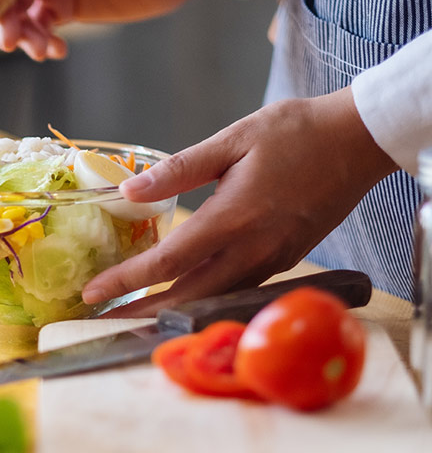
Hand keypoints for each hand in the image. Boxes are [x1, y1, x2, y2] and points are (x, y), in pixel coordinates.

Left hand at [84, 87, 398, 316]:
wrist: (360, 140)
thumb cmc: (298, 132)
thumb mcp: (232, 139)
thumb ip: (179, 169)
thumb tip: (128, 191)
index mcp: (233, 218)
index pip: (167, 262)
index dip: (124, 281)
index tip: (91, 293)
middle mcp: (253, 249)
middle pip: (187, 295)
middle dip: (141, 313)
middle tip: (101, 320)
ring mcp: (272, 260)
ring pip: (213, 298)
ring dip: (172, 311)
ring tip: (133, 315)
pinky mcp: (284, 260)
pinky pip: (237, 289)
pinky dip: (204, 299)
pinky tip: (182, 297)